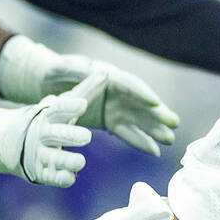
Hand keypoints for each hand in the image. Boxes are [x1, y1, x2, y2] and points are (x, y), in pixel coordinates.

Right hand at [0, 73, 105, 187]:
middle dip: (71, 136)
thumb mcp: (63, 105)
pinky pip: (53, 177)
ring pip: (55, 158)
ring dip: (69, 161)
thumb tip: (106, 73)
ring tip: (81, 161)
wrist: (12, 142)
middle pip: (57, 134)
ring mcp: (40, 153)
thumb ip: (86, 91)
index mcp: (49, 115)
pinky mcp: (41, 171)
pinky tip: (72, 176)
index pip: (58, 108)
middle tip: (87, 136)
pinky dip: (63, 178)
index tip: (82, 104)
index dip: (69, 106)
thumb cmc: (49, 120)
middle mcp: (43, 134)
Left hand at [35, 55, 177, 155]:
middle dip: (158, 113)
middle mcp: (117, 91)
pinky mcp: (110, 120)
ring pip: (139, 119)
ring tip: (170, 140)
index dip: (143, 94)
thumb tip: (92, 69)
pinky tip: (154, 151)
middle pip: (141, 102)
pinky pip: (128, 132)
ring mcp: (115, 106)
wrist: (45, 86)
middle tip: (174, 123)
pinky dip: (140, 141)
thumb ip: (73, 68)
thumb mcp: (59, 69)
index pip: (130, 84)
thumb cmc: (52, 73)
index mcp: (108, 75)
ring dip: (154, 130)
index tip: (156, 104)